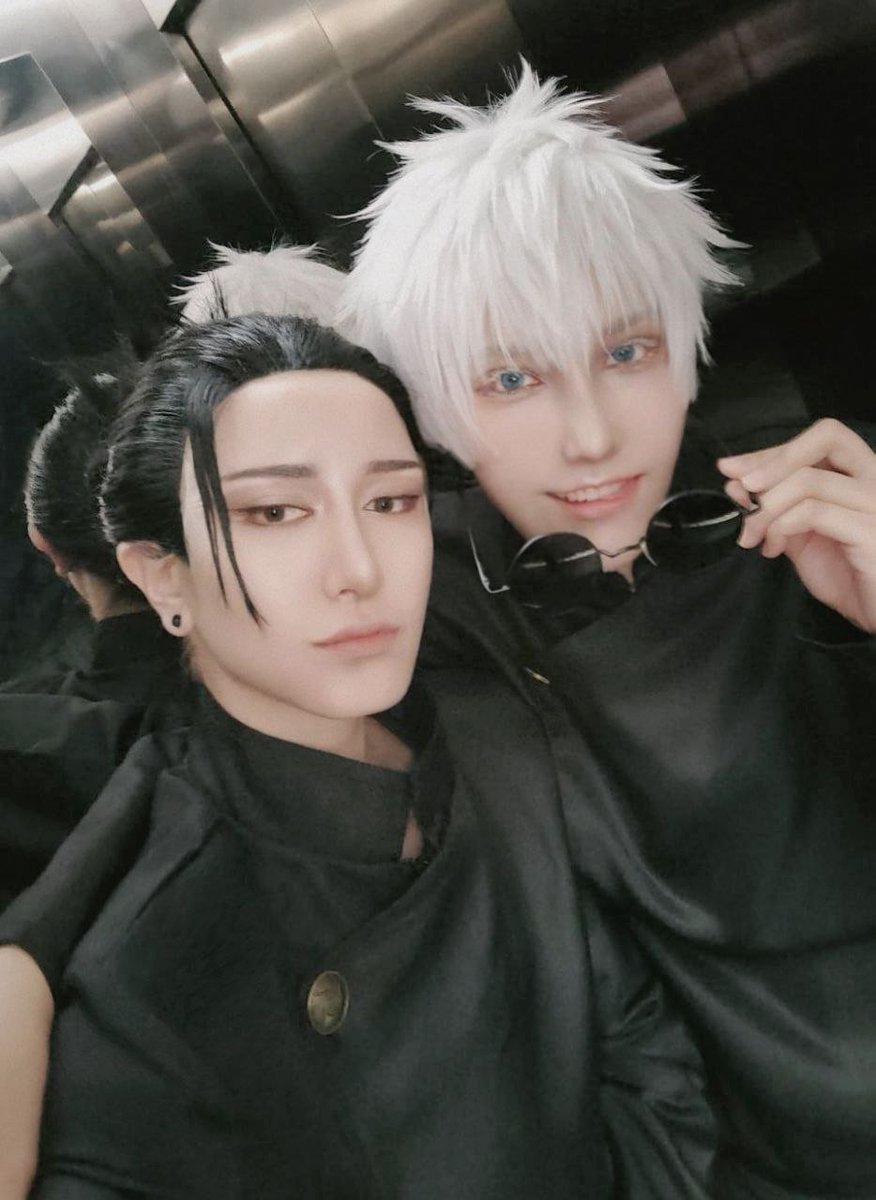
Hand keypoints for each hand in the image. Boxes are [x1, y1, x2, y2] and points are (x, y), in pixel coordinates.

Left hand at [718, 419, 875, 632]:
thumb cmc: (848, 575)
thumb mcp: (803, 537)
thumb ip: (776, 508)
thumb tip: (736, 484)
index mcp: (861, 475)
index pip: (820, 438)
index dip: (772, 450)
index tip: (731, 469)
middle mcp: (875, 480)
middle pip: (827, 437)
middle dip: (773, 459)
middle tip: (742, 489)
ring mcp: (875, 503)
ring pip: (809, 480)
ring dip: (766, 506)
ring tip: (750, 535)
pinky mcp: (870, 531)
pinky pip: (813, 512)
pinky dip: (780, 527)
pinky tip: (771, 550)